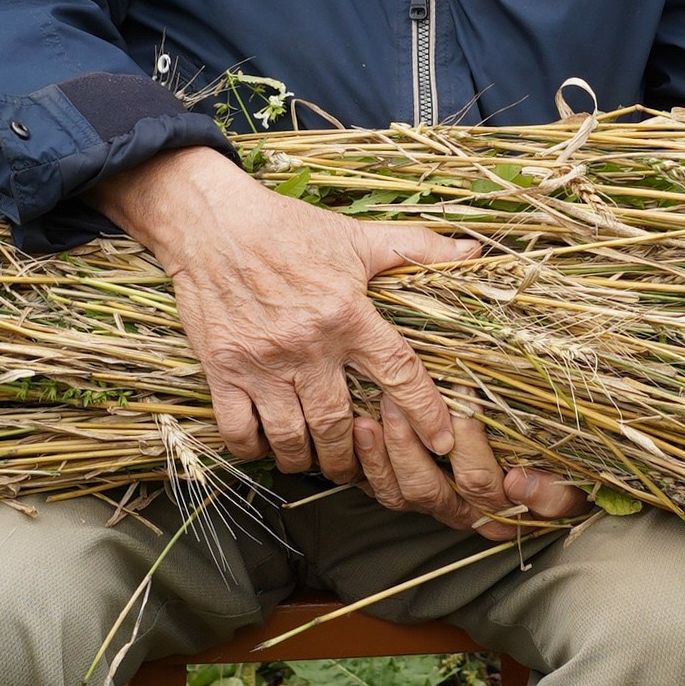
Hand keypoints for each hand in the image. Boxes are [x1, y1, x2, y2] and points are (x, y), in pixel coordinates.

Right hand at [102, 150, 582, 536]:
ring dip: (309, 460)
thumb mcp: (356, 237)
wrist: (212, 222)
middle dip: (355, 456)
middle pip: (339, 425)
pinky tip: (270, 447)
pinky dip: (257, 450)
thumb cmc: (288, 229)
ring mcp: (261, 362)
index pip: (397, 371)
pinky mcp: (222, 370)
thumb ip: (416, 249)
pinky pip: (240, 431)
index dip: (425, 411)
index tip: (443, 442)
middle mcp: (307, 344)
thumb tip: (472, 254)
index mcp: (346, 313)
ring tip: (320, 461)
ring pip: (292, 438)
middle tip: (363, 463)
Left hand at [353, 387, 589, 543]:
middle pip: (427, 488)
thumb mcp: (567, 485)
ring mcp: (431, 502)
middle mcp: (463, 513)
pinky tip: (358, 429)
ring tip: (370, 414)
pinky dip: (365, 460)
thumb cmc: (554, 469)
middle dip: (409, 443)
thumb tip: (515, 483)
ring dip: (381, 452)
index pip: (477, 481)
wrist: (539, 470)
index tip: (461, 392)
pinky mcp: (405, 491)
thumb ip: (550, 493)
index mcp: (501, 511)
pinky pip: (378, 488)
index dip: (466, 440)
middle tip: (397, 400)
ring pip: (397, 491)